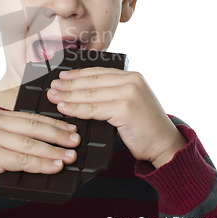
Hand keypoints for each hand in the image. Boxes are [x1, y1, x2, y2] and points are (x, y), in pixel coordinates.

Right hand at [0, 109, 79, 212]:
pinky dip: (41, 164)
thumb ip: (15, 137)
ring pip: (31, 144)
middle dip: (58, 135)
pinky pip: (22, 160)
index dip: (54, 123)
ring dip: (53, 151)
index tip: (71, 129)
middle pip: (34, 127)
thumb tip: (48, 142)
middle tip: (75, 142)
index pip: (32, 117)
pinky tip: (53, 166)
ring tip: (69, 157)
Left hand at [47, 67, 186, 167]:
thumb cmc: (145, 127)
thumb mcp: (130, 102)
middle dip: (68, 84)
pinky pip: (93, 108)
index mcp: (132, 76)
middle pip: (92, 81)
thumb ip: (112, 93)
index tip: (61, 77)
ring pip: (90, 94)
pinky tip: (64, 108)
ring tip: (53, 97)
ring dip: (68, 96)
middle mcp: (131, 80)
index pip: (98, 72)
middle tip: (51, 87)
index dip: (77, 74)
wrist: (165, 145)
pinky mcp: (124, 108)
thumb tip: (81, 91)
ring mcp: (129, 93)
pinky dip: (76, 109)